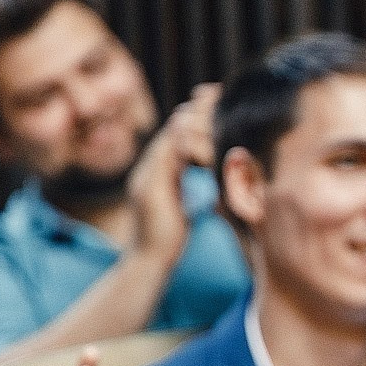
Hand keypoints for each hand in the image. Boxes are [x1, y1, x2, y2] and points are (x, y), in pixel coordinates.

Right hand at [124, 83, 219, 263]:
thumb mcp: (182, 209)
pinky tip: (209, 140)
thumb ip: (189, 192)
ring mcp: (145, 178)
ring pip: (169, 139)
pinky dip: (188, 145)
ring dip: (193, 125)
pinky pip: (168, 157)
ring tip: (217, 113)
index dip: (194, 123)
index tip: (217, 111)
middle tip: (219, 101)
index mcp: (154, 174)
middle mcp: (147, 171)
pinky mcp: (150, 189)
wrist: (147, 264)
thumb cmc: (167, 242)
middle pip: (171, 131)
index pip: (174, 139)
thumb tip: (207, 184)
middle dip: (194, 115)